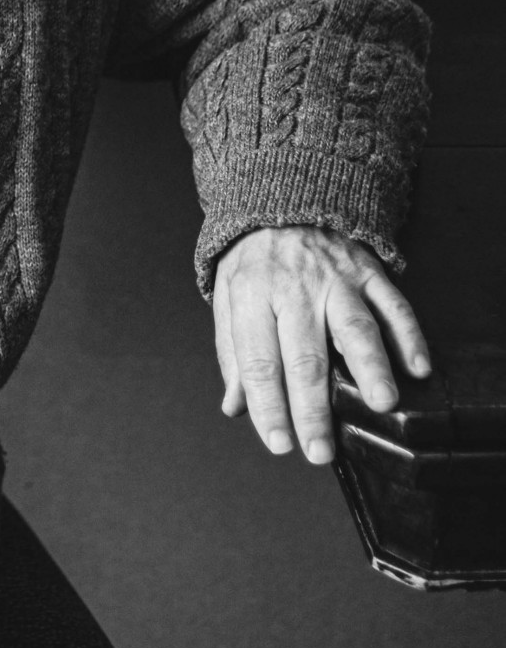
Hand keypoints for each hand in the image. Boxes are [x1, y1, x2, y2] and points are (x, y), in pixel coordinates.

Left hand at [213, 226, 430, 465]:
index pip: (258, 360)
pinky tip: (418, 367)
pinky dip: (409, 335)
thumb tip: (235, 406)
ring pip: (354, 327)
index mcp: (252, 294)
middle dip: (313, 407)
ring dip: (371, 367)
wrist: (285, 197)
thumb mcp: (229, 296)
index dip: (267, 405)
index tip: (278, 443)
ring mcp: (335, 279)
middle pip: (305, 355)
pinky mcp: (368, 271)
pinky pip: (392, 304)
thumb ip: (233, 353)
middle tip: (320, 449)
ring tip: (382, 402)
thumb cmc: (255, 259)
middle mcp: (294, 288)